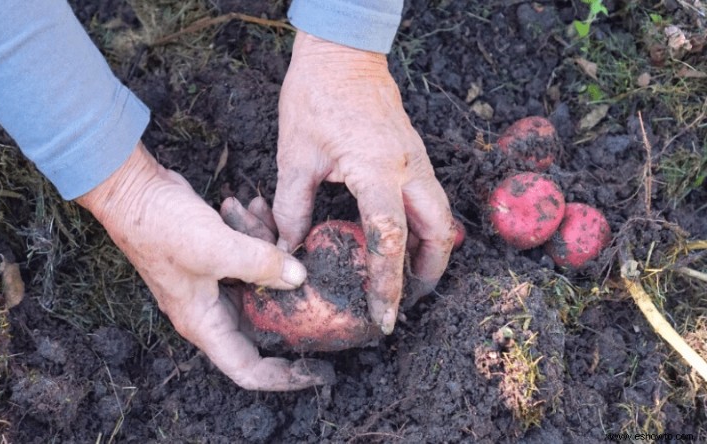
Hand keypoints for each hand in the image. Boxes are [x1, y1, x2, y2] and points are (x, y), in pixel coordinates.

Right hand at [77, 142, 333, 390]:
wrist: (130, 190)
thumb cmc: (160, 226)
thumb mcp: (217, 247)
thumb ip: (262, 264)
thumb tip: (300, 278)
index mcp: (204, 323)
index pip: (249, 369)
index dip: (285, 376)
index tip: (320, 371)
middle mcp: (208, 310)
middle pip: (262, 323)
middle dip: (289, 300)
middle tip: (317, 283)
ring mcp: (211, 283)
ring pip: (259, 282)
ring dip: (269, 249)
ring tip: (265, 217)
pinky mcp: (215, 258)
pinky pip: (248, 256)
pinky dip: (256, 233)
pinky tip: (254, 206)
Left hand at [274, 32, 454, 333]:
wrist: (341, 54)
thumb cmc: (316, 96)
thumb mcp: (295, 156)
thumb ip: (293, 208)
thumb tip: (289, 249)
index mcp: (378, 171)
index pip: (391, 240)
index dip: (388, 284)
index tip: (384, 316)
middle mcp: (409, 168)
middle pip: (439, 234)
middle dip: (429, 274)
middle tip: (405, 301)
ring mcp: (418, 160)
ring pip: (441, 217)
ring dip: (430, 252)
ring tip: (405, 279)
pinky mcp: (415, 155)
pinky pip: (430, 200)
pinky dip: (423, 228)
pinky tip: (400, 240)